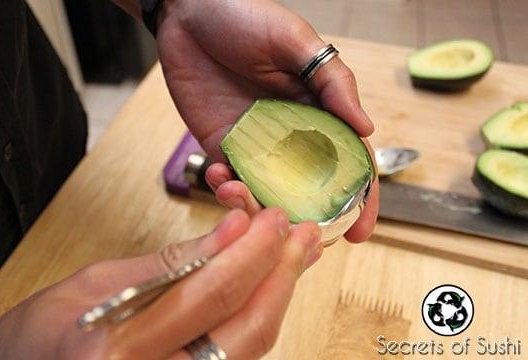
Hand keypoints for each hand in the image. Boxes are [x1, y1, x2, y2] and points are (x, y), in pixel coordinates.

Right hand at [0, 209, 320, 359]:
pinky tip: (267, 288)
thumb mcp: (97, 282)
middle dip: (280, 276)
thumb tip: (229, 234)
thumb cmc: (41, 332)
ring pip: (250, 348)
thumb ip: (170, 263)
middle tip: (299, 235)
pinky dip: (256, 319)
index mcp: (121, 349)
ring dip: (277, 296)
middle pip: (246, 330)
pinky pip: (235, 358)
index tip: (270, 220)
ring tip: (294, 256)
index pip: (210, 293)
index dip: (249, 251)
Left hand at [156, 0, 378, 242]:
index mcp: (317, 109)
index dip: (358, 197)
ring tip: (243, 197)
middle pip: (309, 187)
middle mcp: (290, 132)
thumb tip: (368, 129)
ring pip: (266, 190)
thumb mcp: (295, 40)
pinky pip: (228, 178)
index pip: (347, 160)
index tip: (360, 230)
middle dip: (308, 218)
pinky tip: (219, 177)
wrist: (187, 11)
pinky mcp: (221, 143)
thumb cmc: (244, 15)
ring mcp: (254, 142)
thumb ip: (332, 82)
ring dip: (257, 206)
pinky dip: (224, 188)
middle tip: (298, 240)